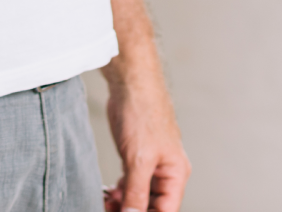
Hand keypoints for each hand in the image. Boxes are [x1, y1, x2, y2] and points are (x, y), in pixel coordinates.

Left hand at [101, 57, 190, 211]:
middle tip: (110, 210)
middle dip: (133, 210)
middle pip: (152, 205)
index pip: (166, 210)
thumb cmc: (144, 112)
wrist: (129, 82)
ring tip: (106, 204)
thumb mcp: (139, 159)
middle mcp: (166, 170)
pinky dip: (120, 190)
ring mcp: (150, 162)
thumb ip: (136, 191)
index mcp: (175, 173)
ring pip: (139, 194)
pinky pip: (130, 181)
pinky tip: (108, 193)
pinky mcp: (135, 154)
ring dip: (124, 202)